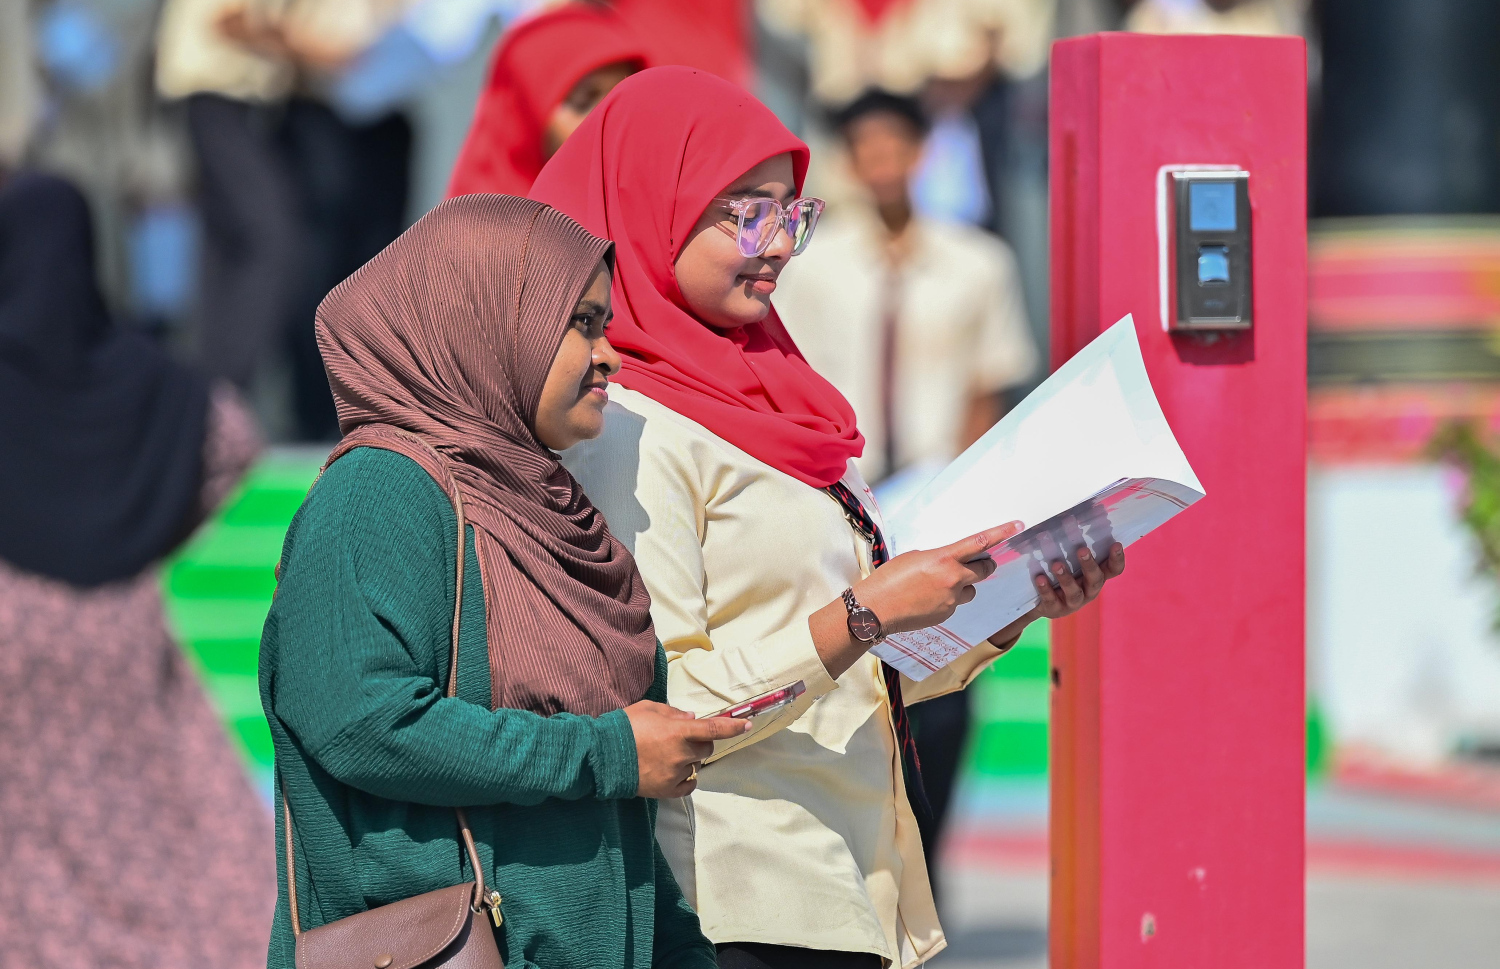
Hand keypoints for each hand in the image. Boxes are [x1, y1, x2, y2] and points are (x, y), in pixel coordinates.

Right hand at [623, 701, 748, 798]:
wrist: (602, 757)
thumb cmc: (624, 727)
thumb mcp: (648, 709)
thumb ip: (673, 713)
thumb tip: (692, 718)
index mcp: (678, 731)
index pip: (713, 729)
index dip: (732, 727)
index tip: (746, 725)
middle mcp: (681, 754)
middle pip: (706, 748)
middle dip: (700, 742)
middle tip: (681, 739)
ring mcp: (675, 774)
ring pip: (695, 766)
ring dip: (687, 760)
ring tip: (664, 756)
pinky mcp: (667, 790)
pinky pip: (688, 785)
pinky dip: (685, 778)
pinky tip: (672, 772)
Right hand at [853, 521, 1024, 635]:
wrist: (876, 608)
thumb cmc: (889, 578)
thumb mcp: (914, 557)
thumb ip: (938, 557)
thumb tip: (951, 561)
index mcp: (943, 558)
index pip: (979, 542)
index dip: (1001, 533)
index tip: (1017, 525)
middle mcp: (952, 578)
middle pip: (985, 568)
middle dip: (984, 564)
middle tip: (979, 562)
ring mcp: (952, 599)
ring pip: (971, 588)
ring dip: (963, 585)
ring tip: (939, 586)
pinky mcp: (947, 614)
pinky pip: (957, 604)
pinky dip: (948, 599)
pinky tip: (927, 599)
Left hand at [1028, 542, 1124, 620]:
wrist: (1037, 599)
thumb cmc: (1057, 571)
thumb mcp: (1066, 556)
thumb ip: (1071, 541)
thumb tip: (1071, 515)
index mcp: (1095, 576)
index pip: (1113, 570)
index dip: (1117, 559)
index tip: (1116, 544)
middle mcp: (1088, 590)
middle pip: (1095, 580)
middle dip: (1089, 565)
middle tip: (1082, 550)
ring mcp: (1073, 602)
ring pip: (1074, 592)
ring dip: (1066, 578)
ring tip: (1056, 565)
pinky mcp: (1055, 609)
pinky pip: (1051, 600)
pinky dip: (1046, 589)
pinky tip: (1040, 578)